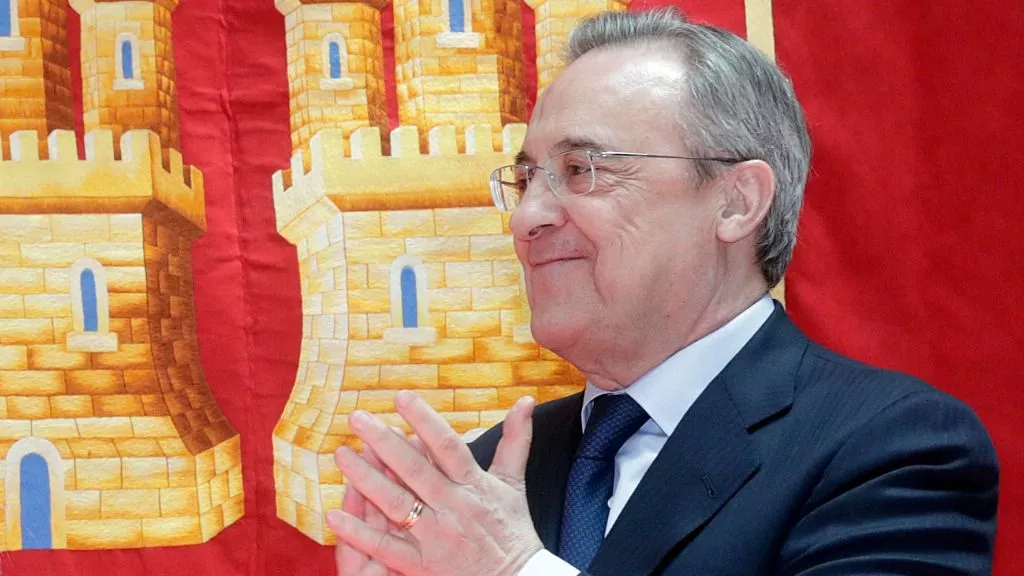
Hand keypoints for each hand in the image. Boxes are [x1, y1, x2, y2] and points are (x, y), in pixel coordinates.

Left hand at [327, 391, 543, 575]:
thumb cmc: (513, 529)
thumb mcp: (514, 483)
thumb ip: (516, 440)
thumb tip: (526, 400)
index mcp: (474, 484)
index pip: (446, 446)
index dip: (424, 420)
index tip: (401, 398)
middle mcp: (454, 507)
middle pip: (414, 470)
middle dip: (384, 442)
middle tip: (357, 418)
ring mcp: (436, 537)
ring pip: (396, 504)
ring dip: (365, 479)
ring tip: (342, 456)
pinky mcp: (423, 565)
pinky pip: (386, 547)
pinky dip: (359, 532)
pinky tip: (335, 515)